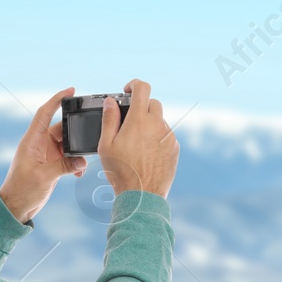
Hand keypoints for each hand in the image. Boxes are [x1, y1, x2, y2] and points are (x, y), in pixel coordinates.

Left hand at [0, 88, 86, 222]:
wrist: (16, 207)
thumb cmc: (22, 190)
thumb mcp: (44, 177)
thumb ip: (64, 167)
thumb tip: (82, 161)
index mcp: (32, 141)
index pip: (45, 113)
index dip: (57, 100)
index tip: (71, 90)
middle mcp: (39, 145)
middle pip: (61, 130)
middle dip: (75, 134)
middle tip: (87, 140)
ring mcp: (46, 155)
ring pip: (67, 145)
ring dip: (76, 154)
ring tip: (82, 165)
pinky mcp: (51, 165)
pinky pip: (68, 158)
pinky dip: (75, 164)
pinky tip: (78, 173)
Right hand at [98, 79, 178, 198]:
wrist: (143, 196)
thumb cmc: (121, 172)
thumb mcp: (106, 144)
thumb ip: (109, 119)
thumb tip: (110, 101)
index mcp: (139, 120)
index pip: (142, 88)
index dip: (134, 85)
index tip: (127, 91)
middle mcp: (157, 125)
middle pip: (152, 103)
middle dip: (141, 106)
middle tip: (129, 120)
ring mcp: (169, 137)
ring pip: (159, 121)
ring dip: (149, 124)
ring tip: (136, 143)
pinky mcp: (175, 148)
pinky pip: (166, 135)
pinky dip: (156, 137)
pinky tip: (146, 153)